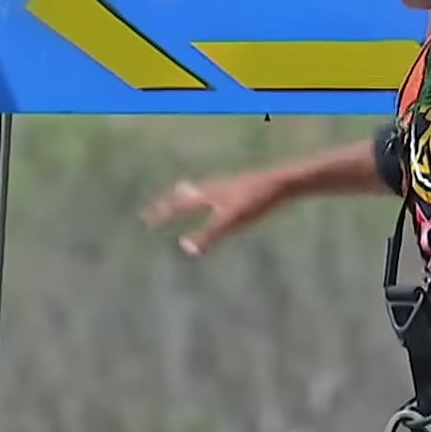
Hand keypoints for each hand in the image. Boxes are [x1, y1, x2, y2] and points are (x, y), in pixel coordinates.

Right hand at [139, 171, 285, 255]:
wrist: (284, 182)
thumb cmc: (257, 200)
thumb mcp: (232, 221)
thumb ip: (209, 235)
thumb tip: (186, 249)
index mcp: (209, 193)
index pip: (179, 205)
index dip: (163, 213)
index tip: (146, 218)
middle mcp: (216, 187)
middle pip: (187, 193)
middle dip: (171, 201)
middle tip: (158, 204)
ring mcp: (230, 186)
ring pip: (203, 189)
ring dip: (188, 194)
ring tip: (182, 193)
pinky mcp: (243, 188)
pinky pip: (218, 192)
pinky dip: (209, 195)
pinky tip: (219, 199)